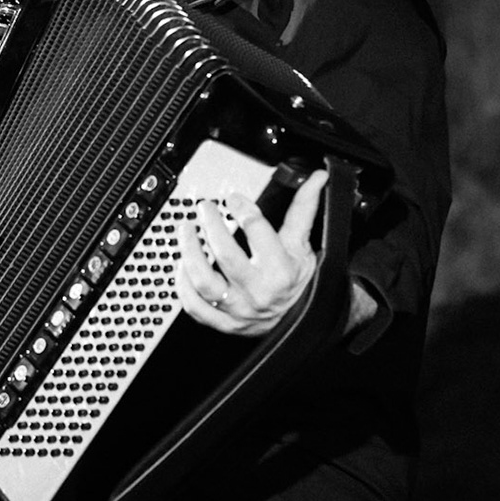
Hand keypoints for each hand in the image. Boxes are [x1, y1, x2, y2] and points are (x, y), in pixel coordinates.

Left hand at [175, 168, 328, 335]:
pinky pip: (195, 306)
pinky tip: (182, 265)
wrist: (296, 318)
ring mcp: (239, 308)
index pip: (257, 231)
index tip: (233, 198)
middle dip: (212, 225)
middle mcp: (258, 291)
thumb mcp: (302, 244)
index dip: (242, 207)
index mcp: (280, 270)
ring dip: (190, 252)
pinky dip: (183, 285)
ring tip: (186, 230)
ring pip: (205, 282)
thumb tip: (317, 178)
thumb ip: (304, 209)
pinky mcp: (224, 322)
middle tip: (205, 207)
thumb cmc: (296, 279)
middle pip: (226, 254)